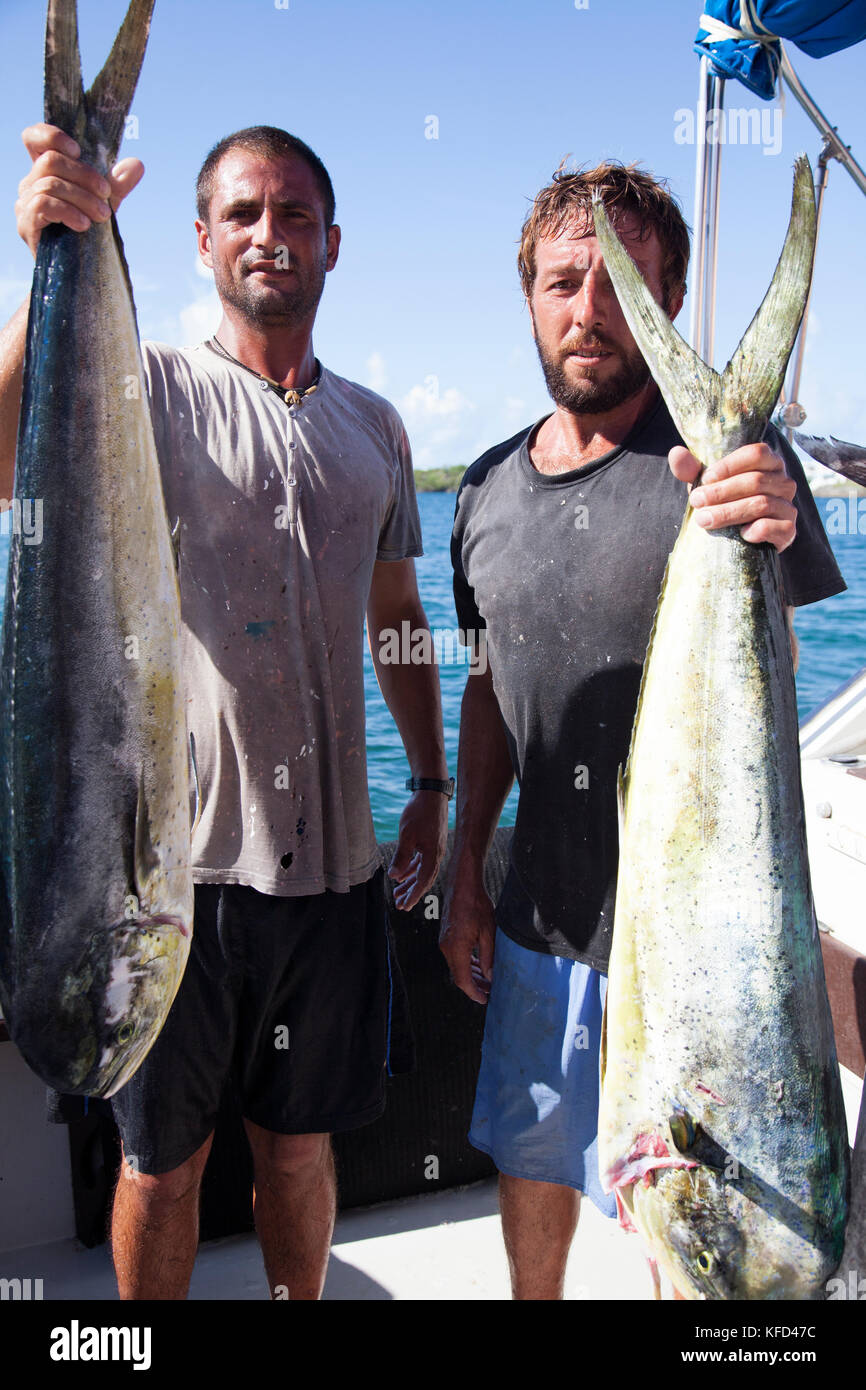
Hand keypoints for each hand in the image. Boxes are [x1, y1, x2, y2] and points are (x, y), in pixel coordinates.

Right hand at [15, 123, 143, 257]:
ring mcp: (24, 203)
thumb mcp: (104, 204)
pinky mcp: (26, 224)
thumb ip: (117, 185)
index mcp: (46, 172)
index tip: (78, 151)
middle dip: (84, 175)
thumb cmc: (87, 233)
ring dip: (82, 198)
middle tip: (106, 195)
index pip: (35, 138)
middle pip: (50, 160)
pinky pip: (43, 205)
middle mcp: (30, 183)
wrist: (77, 273)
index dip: (52, 136)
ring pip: (50, 183)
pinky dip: (68, 212)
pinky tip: (84, 225)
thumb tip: (137, 165)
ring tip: (102, 216)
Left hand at [388, 790, 447, 911]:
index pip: (423, 881)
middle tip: (400, 906)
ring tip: (398, 893)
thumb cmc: (419, 813)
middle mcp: (436, 854)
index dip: (413, 895)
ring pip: (422, 871)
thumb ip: (401, 857)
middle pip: (424, 880)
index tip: (404, 906)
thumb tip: (394, 877)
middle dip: (411, 893)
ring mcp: (434, 848)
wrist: (431, 793)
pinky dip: (413, 869)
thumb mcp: (406, 835)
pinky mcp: (431, 842)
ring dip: (410, 882)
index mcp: (432, 855)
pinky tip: (402, 875)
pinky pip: (422, 861)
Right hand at [440, 866, 495, 1004]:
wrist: (463, 885)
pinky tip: (478, 965)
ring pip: (456, 966)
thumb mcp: (489, 932)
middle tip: (491, 991)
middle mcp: (446, 947)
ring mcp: (444, 941)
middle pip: (458, 975)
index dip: (474, 993)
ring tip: (487, 980)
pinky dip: (466, 964)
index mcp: (457, 948)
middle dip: (474, 985)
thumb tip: (490, 976)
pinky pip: (455, 956)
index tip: (485, 1000)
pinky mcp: (446, 936)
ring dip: (471, 975)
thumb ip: (488, 957)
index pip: (463, 980)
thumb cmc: (477, 905)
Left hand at [669, 442, 796, 552]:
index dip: (729, 465)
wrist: (739, 539)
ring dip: (729, 512)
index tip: (706, 478)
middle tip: (697, 501)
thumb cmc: (724, 503)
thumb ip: (692, 469)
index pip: (756, 453)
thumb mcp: (706, 485)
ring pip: (762, 503)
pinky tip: (741, 534)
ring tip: (704, 520)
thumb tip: (676, 453)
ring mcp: (788, 506)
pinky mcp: (789, 530)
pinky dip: (757, 530)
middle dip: (721, 492)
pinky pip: (776, 527)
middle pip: (755, 481)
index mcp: (768, 462)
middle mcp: (783, 481)